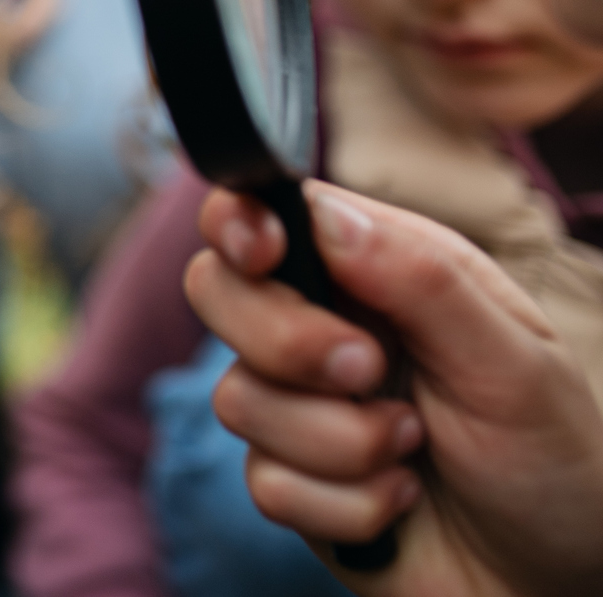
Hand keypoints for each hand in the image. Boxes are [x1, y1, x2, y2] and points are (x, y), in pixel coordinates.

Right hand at [184, 181, 602, 596]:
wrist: (552, 578)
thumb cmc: (553, 456)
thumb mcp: (511, 360)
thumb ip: (420, 279)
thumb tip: (326, 214)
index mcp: (374, 268)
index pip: (265, 211)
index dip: (240, 222)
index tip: (263, 254)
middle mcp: (322, 323)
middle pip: (218, 291)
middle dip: (289, 343)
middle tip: (369, 371)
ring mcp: (297, 401)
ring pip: (239, 398)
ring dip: (342, 442)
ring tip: (414, 449)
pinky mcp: (289, 476)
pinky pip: (266, 482)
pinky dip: (346, 504)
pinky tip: (399, 500)